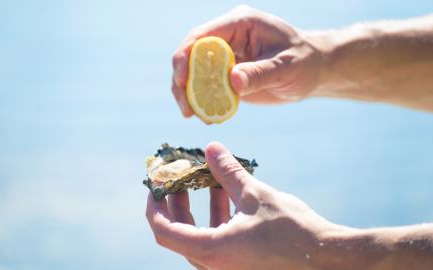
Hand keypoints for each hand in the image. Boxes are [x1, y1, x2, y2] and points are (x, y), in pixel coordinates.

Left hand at [146, 142, 338, 269]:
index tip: (155, 185)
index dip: (154, 206)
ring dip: (199, 206)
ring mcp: (226, 268)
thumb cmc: (291, 230)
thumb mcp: (255, 194)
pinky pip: (217, 240)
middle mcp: (213, 266)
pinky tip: (228, 193)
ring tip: (206, 178)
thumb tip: (210, 147)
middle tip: (179, 176)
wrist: (326, 259)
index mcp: (211, 251)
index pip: (163, 231)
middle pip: (178, 232)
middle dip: (177, 201)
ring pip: (198, 235)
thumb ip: (228, 171)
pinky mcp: (239, 265)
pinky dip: (216, 217)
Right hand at [171, 5, 324, 116]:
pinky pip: (206, 86)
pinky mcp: (227, 74)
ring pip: (194, 72)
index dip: (185, 56)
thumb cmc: (305, 62)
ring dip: (189, 94)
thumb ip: (260, 73)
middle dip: (182, 81)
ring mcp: (225, 56)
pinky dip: (202, 101)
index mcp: (239, 24)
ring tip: (193, 116)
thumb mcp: (286, 67)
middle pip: (190, 55)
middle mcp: (228, 37)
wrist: (314, 71)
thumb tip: (232, 82)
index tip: (181, 81)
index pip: (202, 36)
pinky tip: (206, 117)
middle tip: (186, 109)